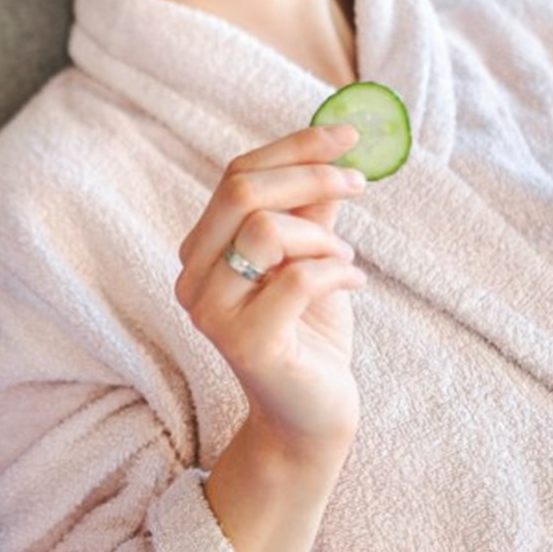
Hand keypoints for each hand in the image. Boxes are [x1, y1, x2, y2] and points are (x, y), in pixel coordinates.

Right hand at [175, 125, 369, 450]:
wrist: (310, 416)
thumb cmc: (309, 335)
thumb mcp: (309, 258)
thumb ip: (310, 209)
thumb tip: (333, 149)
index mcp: (201, 251)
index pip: (236, 174)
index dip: (294, 146)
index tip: (348, 134)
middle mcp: (193, 279)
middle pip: (241, 191)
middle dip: (309, 175)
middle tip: (359, 182)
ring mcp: (213, 313)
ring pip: (266, 230)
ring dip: (323, 237)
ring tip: (345, 260)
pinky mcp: (247, 343)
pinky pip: (298, 279)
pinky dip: (339, 273)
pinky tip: (353, 286)